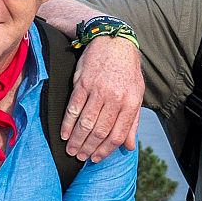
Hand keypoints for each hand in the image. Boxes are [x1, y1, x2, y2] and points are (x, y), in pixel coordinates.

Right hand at [61, 34, 143, 162]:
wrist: (114, 42)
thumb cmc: (127, 71)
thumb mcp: (137, 94)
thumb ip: (132, 122)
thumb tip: (128, 147)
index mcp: (130, 103)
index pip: (117, 134)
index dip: (105, 150)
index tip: (96, 159)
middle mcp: (115, 98)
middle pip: (100, 131)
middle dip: (89, 148)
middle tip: (80, 157)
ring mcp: (98, 91)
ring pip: (86, 122)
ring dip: (77, 140)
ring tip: (71, 150)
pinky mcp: (83, 84)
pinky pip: (74, 108)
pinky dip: (68, 124)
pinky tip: (64, 134)